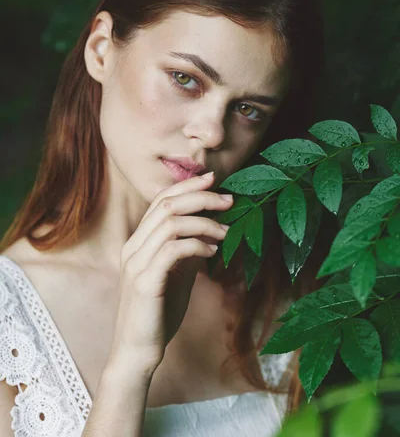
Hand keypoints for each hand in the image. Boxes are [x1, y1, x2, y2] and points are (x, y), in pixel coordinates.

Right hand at [108, 172, 232, 373]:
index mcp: (138, 242)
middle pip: (167, 205)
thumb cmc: (158, 314)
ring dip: (204, 222)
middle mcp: (133, 247)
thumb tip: (210, 231)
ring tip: (225, 232)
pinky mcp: (144, 281)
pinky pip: (173, 250)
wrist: (137, 352)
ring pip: (170, 223)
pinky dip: (197, 245)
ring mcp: (136, 263)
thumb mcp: (177, 276)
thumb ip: (187, 252)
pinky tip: (212, 253)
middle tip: (229, 200)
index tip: (214, 180)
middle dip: (201, 197)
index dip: (188, 187)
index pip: (161, 201)